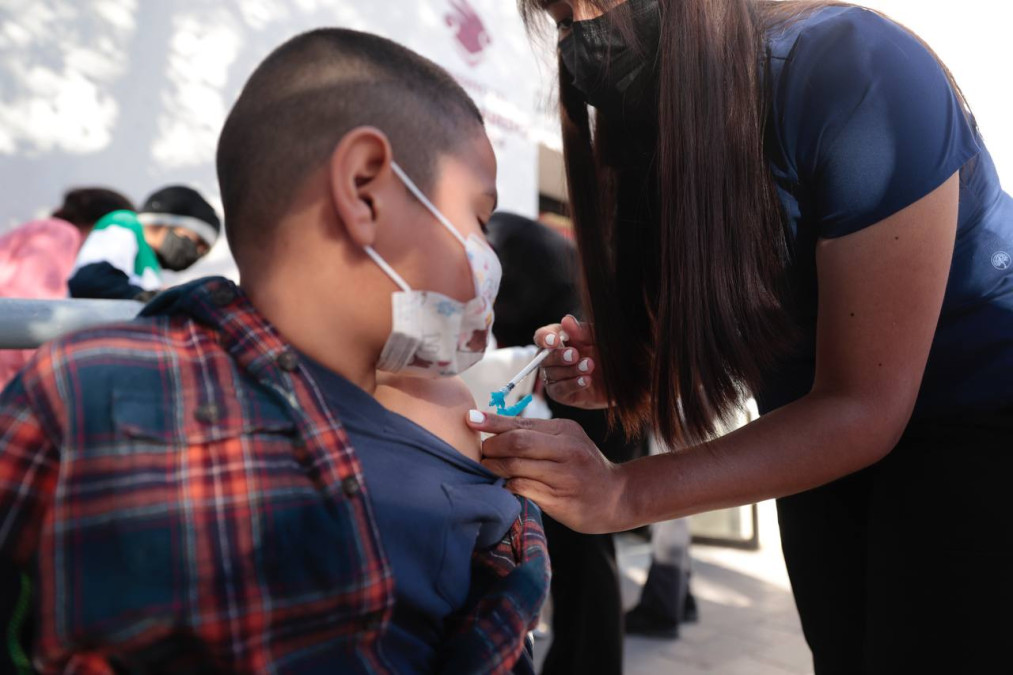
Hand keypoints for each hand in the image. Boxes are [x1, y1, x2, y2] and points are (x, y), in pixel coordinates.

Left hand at [467, 410, 629, 533]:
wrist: (617, 497)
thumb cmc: (583, 466)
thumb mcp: (567, 441)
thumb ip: (537, 434)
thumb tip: (494, 429)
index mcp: (566, 431)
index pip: (522, 423)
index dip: (492, 421)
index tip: (470, 418)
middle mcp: (567, 451)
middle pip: (518, 443)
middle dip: (491, 447)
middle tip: (481, 453)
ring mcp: (564, 477)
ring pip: (516, 468)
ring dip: (494, 468)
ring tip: (486, 468)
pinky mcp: (560, 501)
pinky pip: (522, 490)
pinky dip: (506, 485)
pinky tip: (503, 485)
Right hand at [534, 315, 608, 409]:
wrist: (619, 377)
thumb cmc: (605, 353)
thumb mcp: (597, 339)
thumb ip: (582, 331)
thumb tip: (566, 321)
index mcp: (558, 340)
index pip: (541, 337)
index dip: (544, 338)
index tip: (555, 340)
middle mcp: (552, 358)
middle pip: (543, 357)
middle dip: (558, 356)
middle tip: (575, 355)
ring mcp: (554, 377)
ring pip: (551, 374)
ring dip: (570, 370)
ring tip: (589, 366)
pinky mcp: (561, 394)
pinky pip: (560, 390)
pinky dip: (572, 384)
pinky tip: (586, 380)